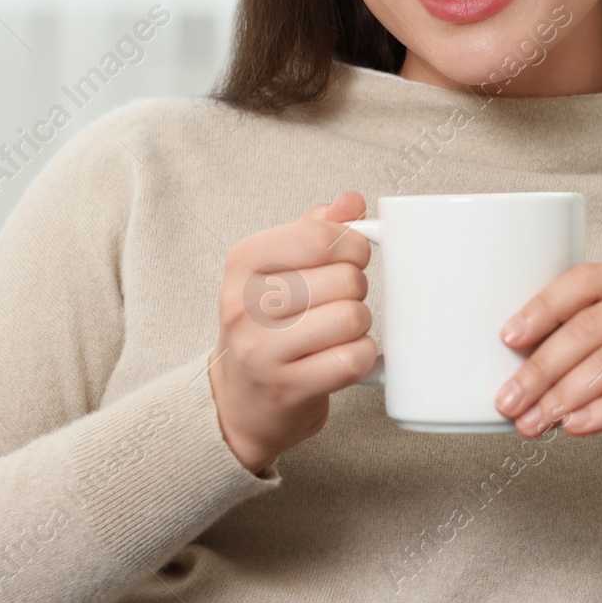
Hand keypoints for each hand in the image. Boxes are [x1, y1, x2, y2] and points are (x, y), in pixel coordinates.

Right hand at [208, 191, 376, 474]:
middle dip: (357, 288)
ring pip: (352, 317)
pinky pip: (354, 359)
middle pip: (345, 278)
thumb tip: (352, 201)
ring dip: (360, 324)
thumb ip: (315, 229)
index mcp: (244, 263)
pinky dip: (362, 356)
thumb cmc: (266, 325)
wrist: (239, 401)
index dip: (353, 244)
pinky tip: (344, 356)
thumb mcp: (277, 268)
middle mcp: (244, 305)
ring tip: (341, 330)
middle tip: (341, 301)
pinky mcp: (287, 388)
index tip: (352, 257)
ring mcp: (262, 350)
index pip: (320, 236)